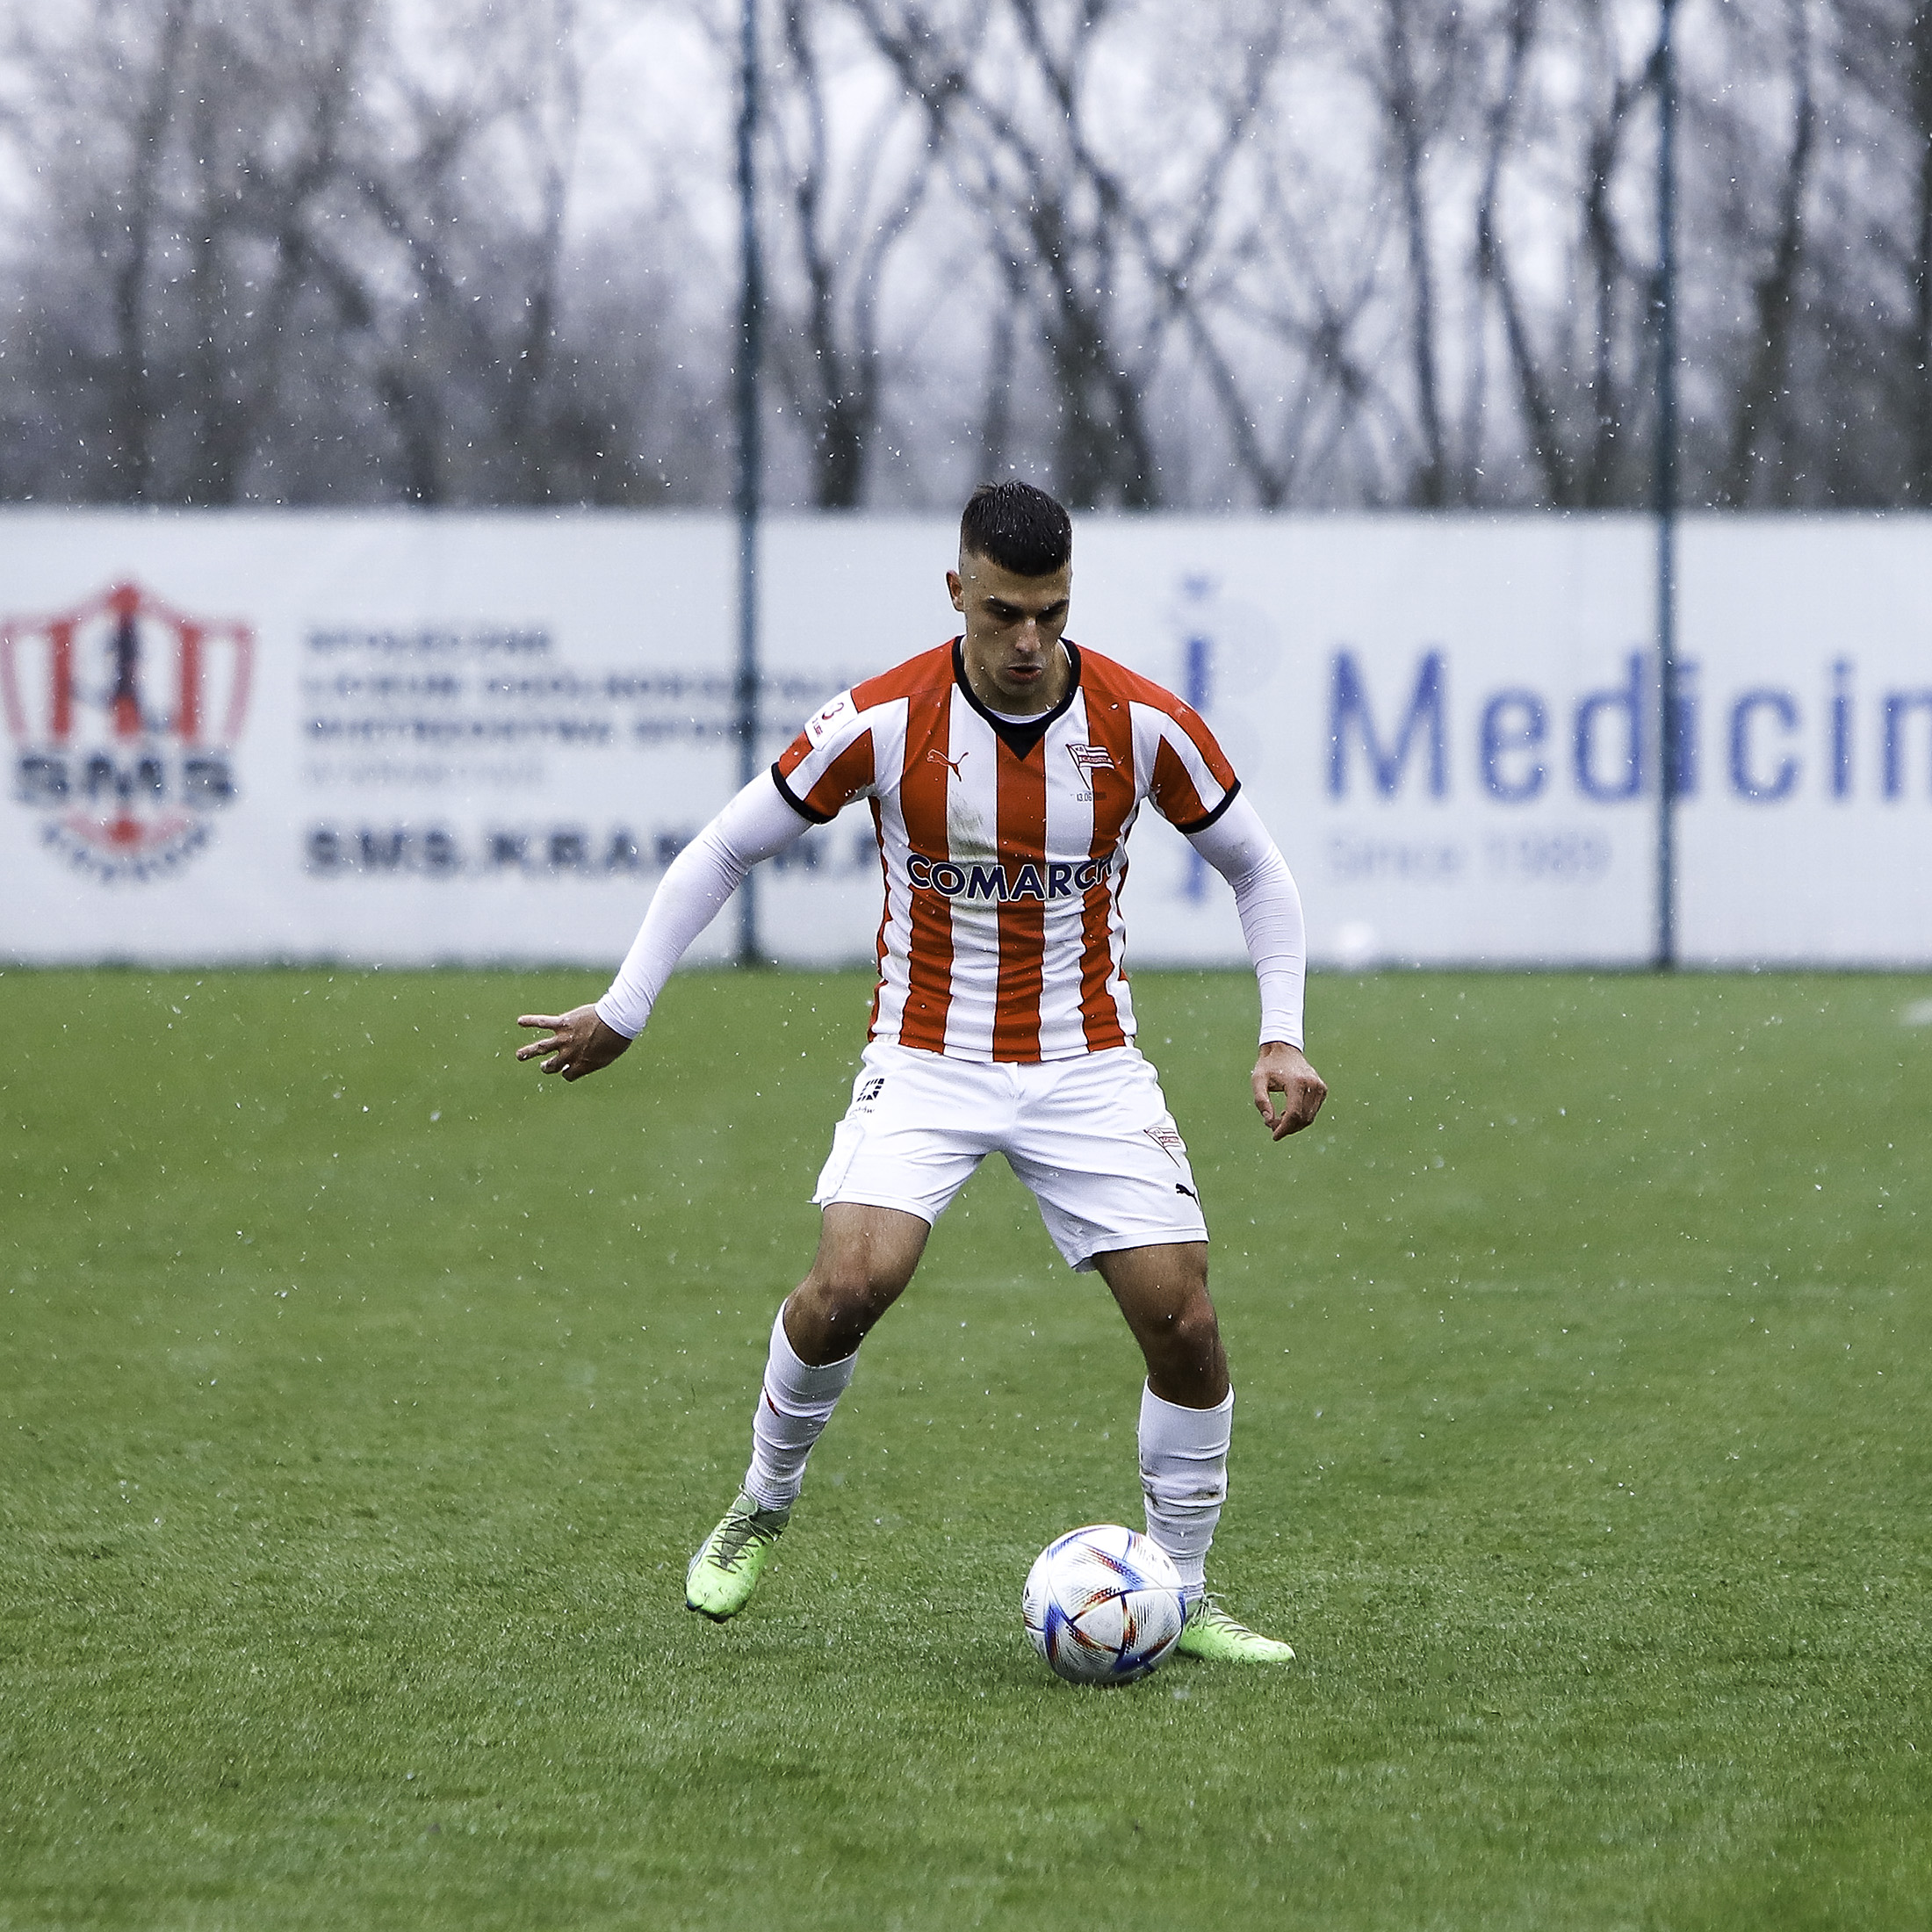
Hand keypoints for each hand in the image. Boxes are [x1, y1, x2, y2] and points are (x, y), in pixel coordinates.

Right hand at [515, 1005, 632, 1082]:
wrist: (616, 1022)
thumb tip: (592, 1060)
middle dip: (547, 1067)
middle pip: (552, 1065)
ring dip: (527, 1052)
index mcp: (581, 1065)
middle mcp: (569, 1054)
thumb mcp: (608, 1057)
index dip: (567, 1073)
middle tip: (544, 1066)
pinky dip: (530, 1021)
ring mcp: (564, 1039)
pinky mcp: (563, 1023)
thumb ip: (596, 1060)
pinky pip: (543, 1022)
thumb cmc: (617, 1039)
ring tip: (519, 1056)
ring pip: (541, 1048)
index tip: (567, 1070)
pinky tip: (520, 1021)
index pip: (567, 1075)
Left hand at [1252, 1040, 1325, 1140]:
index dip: (1284, 1128)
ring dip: (1294, 1125)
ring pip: (1309, 1117)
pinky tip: (1287, 1112)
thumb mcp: (1257, 1080)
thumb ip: (1261, 1101)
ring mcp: (1320, 1087)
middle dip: (1288, 1128)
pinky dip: (1301, 1117)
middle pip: (1303, 1118)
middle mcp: (1313, 1084)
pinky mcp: (1322, 1089)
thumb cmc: (1268, 1065)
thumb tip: (1269, 1121)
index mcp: (1297, 1082)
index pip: (1294, 1113)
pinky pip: (1313, 1111)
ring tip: (1278, 1119)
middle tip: (1272, 1127)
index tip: (1274, 1136)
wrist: (1284, 1049)